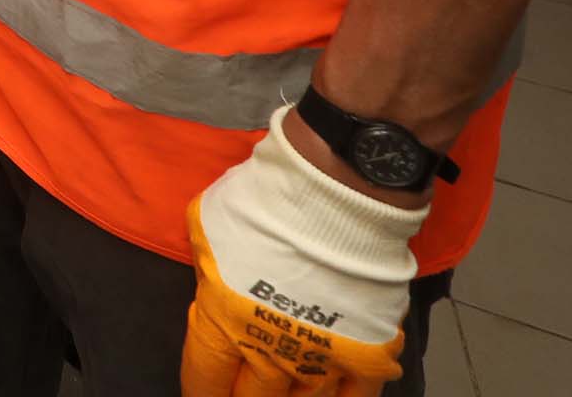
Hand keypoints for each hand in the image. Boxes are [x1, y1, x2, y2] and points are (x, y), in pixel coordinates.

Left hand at [180, 108, 424, 395]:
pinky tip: (339, 390)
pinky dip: (346, 395)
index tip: (207, 393)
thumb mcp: (207, 225)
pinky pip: (358, 395)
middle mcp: (271, 353)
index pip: (205, 378)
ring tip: (289, 390)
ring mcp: (322, 359)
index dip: (202, 391)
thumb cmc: (263, 203)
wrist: (335, 195)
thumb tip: (208, 275)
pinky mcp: (369, 356)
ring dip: (295, 396)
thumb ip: (206, 262)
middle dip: (247, 396)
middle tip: (248, 391)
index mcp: (224, 323)